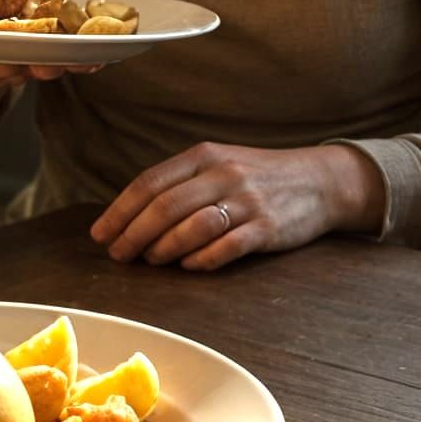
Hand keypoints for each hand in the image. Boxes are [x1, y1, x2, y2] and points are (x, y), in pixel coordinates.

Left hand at [90, 143, 383, 271]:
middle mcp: (222, 174)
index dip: (120, 210)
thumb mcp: (219, 163)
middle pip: (164, 206)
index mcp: (204, 155)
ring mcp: (246, 200)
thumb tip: (133, 214)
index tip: (100, 234)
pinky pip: (227, 246)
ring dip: (163, 248)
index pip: (150, 182)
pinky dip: (202, 259)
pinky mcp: (267, 227)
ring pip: (191, 227)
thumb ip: (182, 182)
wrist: (320, 180)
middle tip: (117, 255)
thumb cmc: (258, 176)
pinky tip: (188, 267)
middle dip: (133, 233)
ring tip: (149, 261)